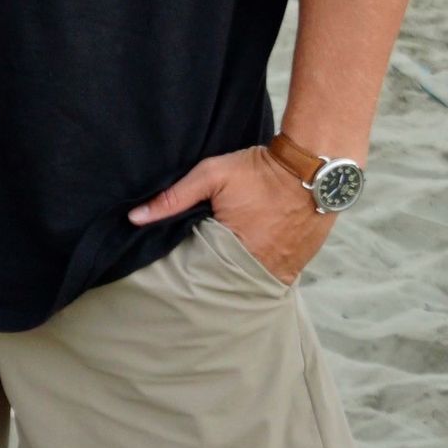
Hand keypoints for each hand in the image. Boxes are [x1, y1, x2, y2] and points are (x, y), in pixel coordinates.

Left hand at [130, 141, 330, 283]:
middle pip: (226, 280)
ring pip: (250, 280)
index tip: (185, 255)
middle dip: (215, 272)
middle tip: (207, 258)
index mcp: (233, 250)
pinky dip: (262, 269)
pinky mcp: (299, 266)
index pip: (200, 270)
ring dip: (239, 272)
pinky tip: (255, 255)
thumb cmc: (260, 170)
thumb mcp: (211, 175)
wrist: (313, 167)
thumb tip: (134, 218)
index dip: (192, 263)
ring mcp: (282, 270)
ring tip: (230, 258)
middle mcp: (259, 268)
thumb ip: (174, 197)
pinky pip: (272, 276)